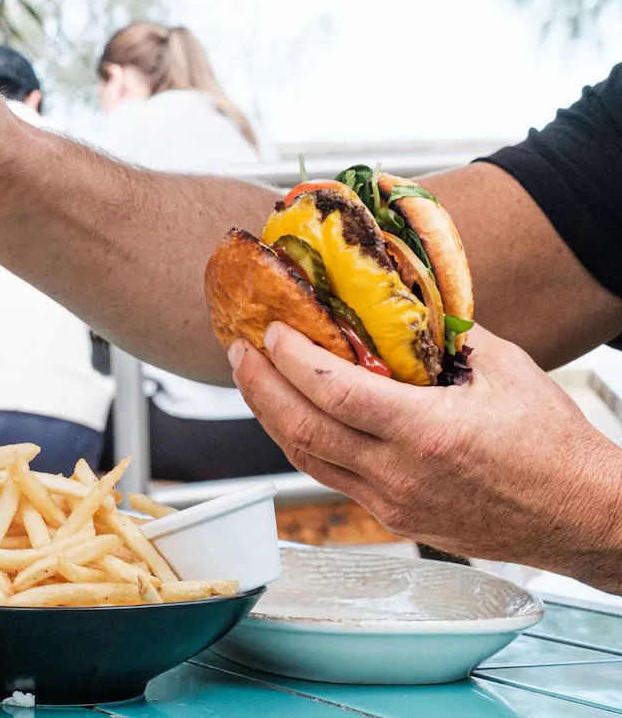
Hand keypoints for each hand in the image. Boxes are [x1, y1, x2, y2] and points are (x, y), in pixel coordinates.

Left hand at [230, 322, 621, 591]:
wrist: (583, 517)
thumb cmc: (553, 445)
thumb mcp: (503, 370)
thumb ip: (445, 336)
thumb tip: (402, 302)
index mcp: (426, 433)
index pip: (332, 391)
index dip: (290, 359)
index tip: (270, 330)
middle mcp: (400, 474)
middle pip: (301, 428)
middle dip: (258, 386)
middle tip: (238, 351)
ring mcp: (393, 503)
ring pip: (306, 458)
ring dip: (270, 415)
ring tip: (253, 378)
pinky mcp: (395, 519)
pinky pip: (331, 477)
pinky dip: (304, 442)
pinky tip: (294, 415)